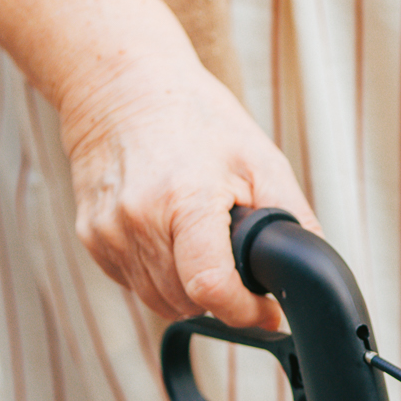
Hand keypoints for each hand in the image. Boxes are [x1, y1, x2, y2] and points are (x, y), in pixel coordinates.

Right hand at [0, 0, 315, 328]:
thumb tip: (310, 272)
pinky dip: (163, 277)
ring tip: (209, 248)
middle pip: (188, 301)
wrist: (122, 86)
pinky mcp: (91, 238)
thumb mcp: (262, 160)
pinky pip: (135, 283)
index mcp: (184, 199)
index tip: (266, 313)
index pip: (211, 288)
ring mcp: (108, 232)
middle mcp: (137, 220)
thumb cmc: (197, 119)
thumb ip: (293, 219)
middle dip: (224, 299)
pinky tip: (174, 240)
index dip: (245, 312)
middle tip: (242, 271)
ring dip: (192, 292)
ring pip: (160, 300)